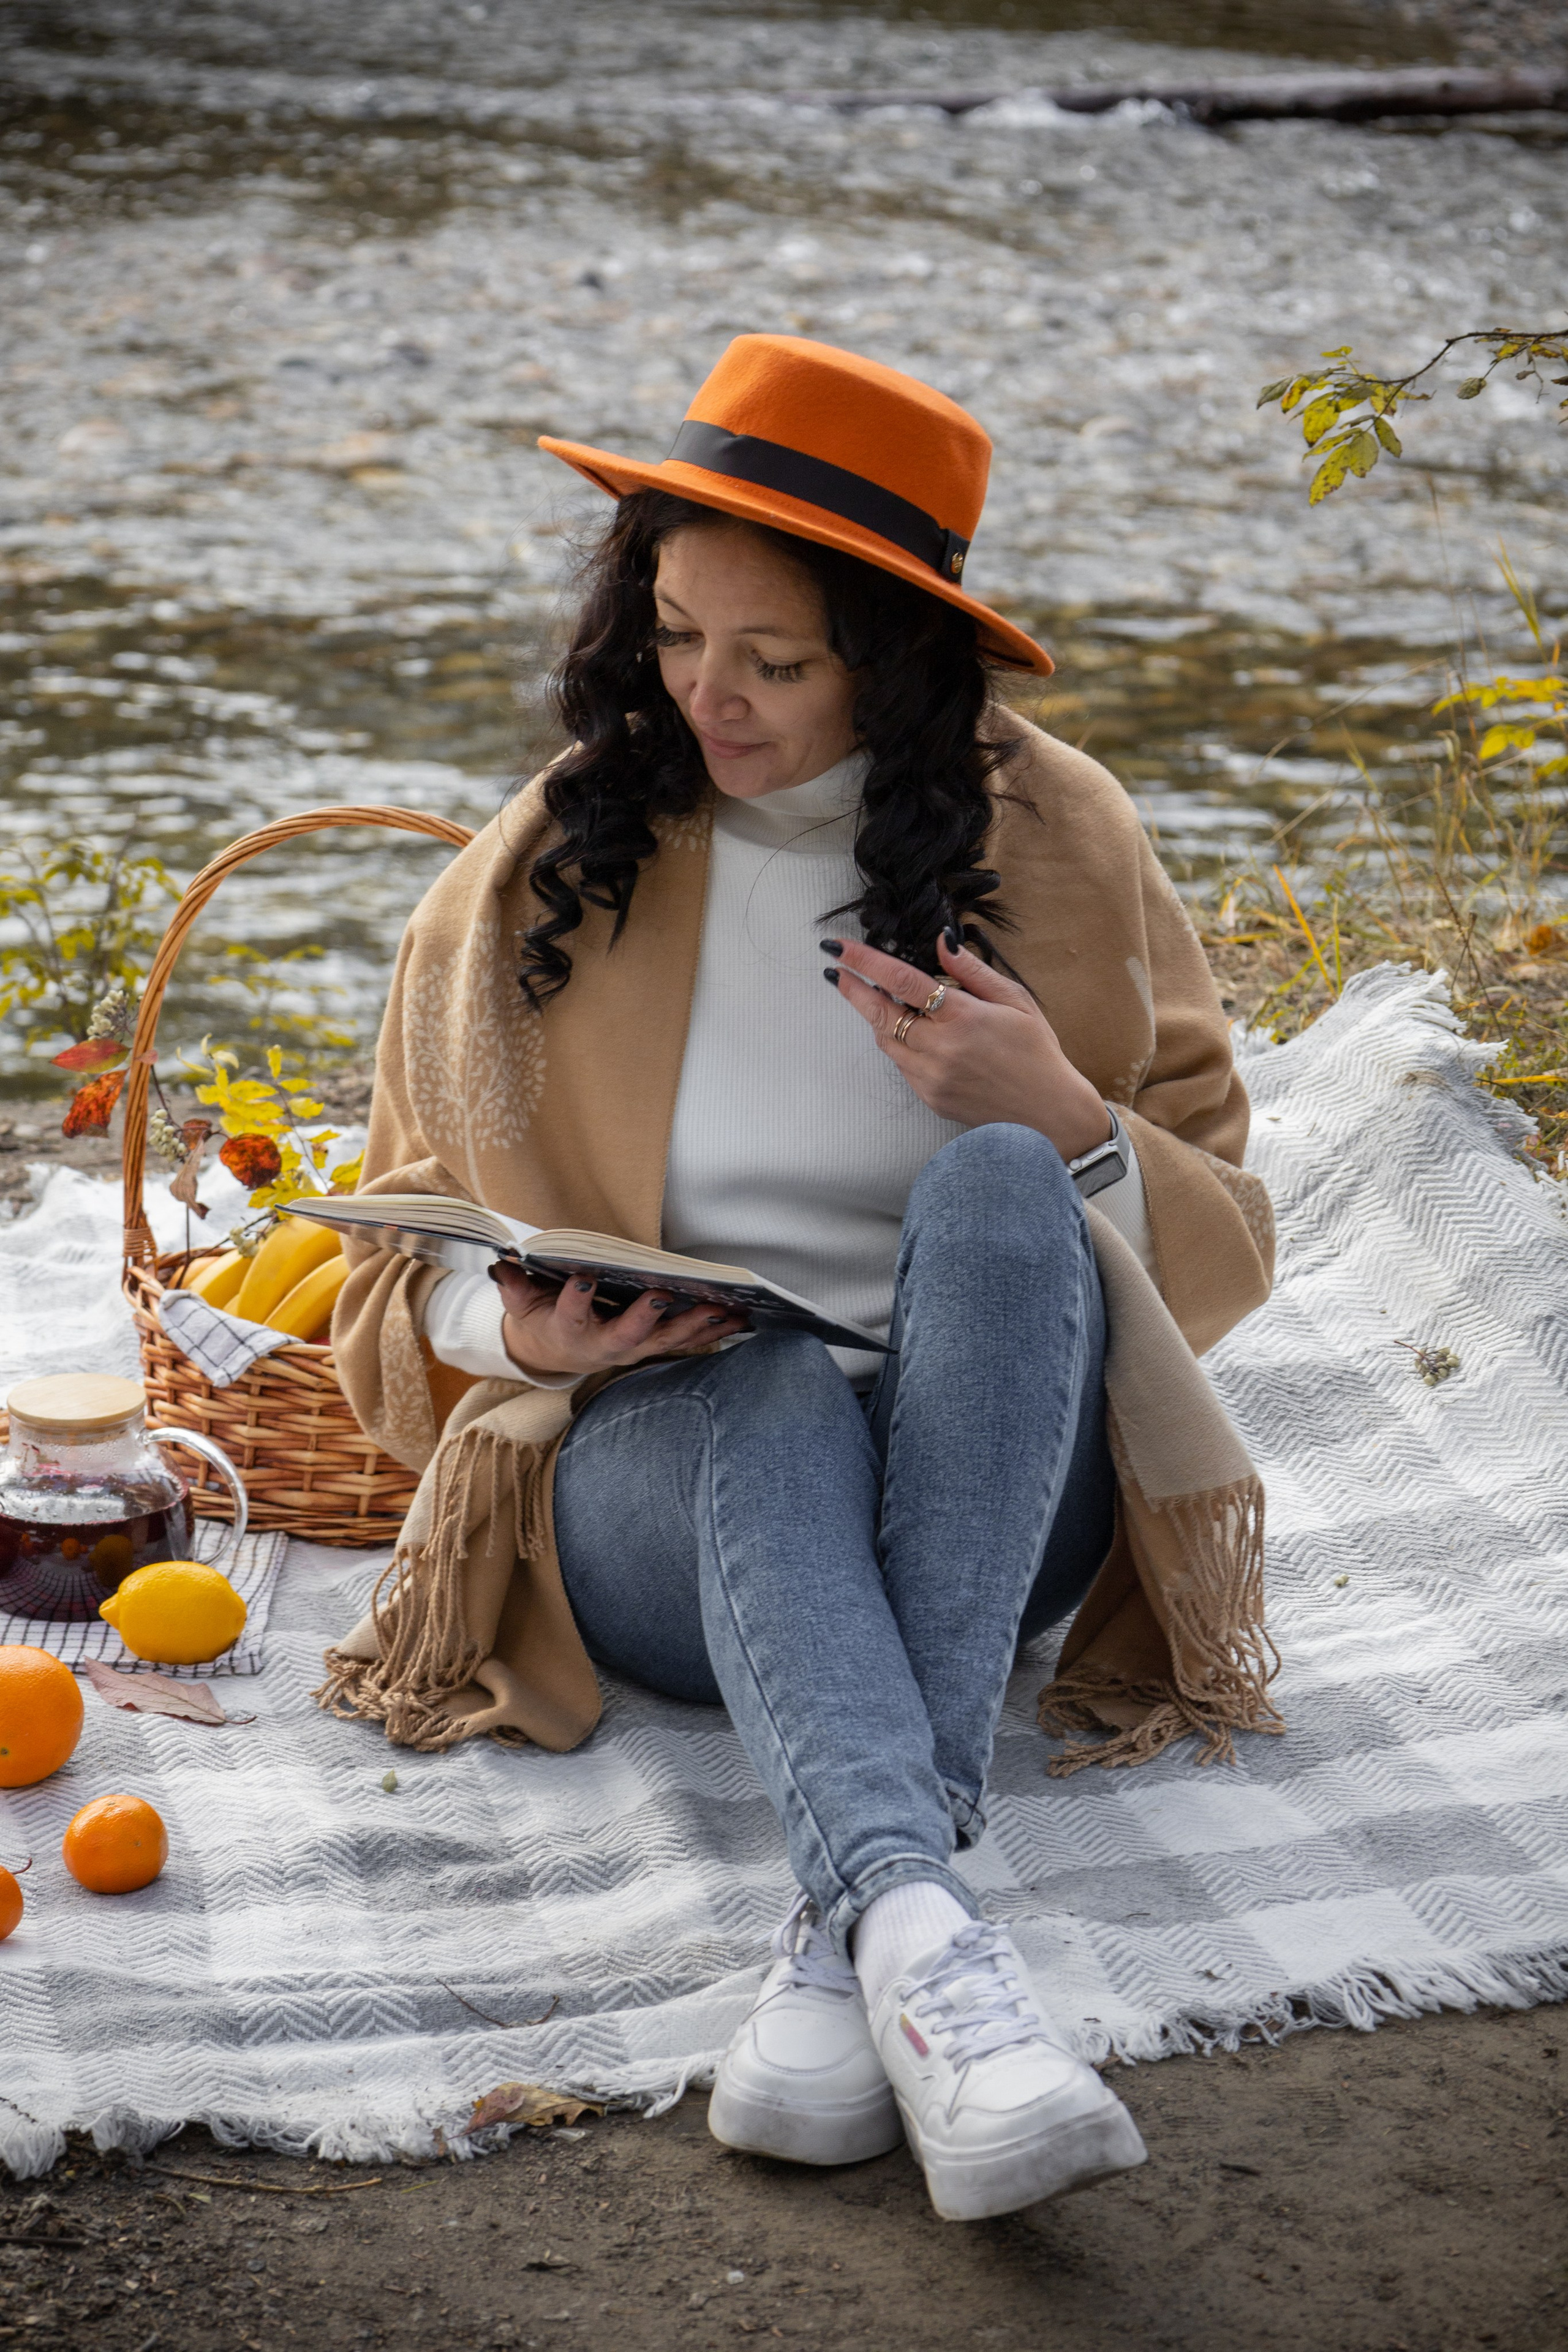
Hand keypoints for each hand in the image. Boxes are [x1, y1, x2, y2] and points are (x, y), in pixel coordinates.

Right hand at [491, 1262, 748, 1380]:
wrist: (555, 1352)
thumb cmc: (541, 1318)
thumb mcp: (521, 1305)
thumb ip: (514, 1287)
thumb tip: (502, 1263)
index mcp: (568, 1331)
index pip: (569, 1315)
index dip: (575, 1299)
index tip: (583, 1278)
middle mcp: (604, 1345)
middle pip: (627, 1336)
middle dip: (645, 1318)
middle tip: (661, 1295)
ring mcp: (632, 1348)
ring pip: (665, 1341)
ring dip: (695, 1326)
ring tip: (723, 1308)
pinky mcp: (652, 1346)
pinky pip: (685, 1341)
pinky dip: (712, 1331)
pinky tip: (739, 1317)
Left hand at [824, 931, 1110, 1162]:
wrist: (1048, 1115)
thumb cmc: (1037, 1053)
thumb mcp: (1015, 1002)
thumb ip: (973, 972)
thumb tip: (943, 941)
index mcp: (963, 1018)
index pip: (901, 982)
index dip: (865, 962)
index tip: (839, 948)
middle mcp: (940, 1049)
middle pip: (880, 1014)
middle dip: (853, 990)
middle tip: (836, 971)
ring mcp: (931, 1078)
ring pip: (886, 1040)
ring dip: (877, 1017)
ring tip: (877, 997)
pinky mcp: (929, 1097)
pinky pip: (902, 1064)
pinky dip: (900, 1043)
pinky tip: (915, 1033)